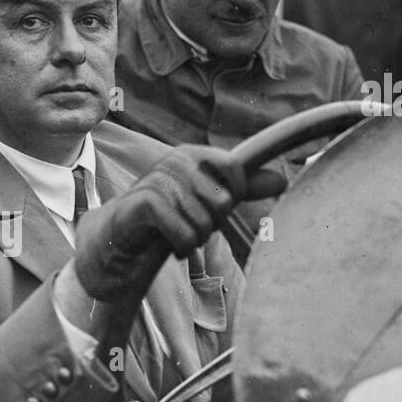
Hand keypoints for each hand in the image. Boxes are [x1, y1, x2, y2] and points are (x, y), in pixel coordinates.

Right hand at [73, 145, 285, 301]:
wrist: (119, 236)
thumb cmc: (168, 216)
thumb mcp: (207, 199)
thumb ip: (242, 188)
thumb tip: (282, 179)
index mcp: (193, 154)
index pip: (235, 170)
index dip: (231, 196)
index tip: (211, 206)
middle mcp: (176, 160)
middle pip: (222, 202)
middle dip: (210, 224)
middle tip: (187, 224)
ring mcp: (159, 180)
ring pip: (205, 222)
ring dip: (194, 239)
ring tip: (174, 233)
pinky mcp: (145, 204)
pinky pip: (186, 234)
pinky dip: (183, 247)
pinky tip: (170, 244)